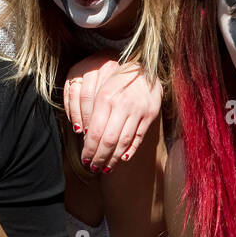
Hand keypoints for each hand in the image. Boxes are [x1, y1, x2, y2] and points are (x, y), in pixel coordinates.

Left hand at [64, 55, 161, 172]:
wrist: (146, 68)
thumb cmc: (119, 81)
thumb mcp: (103, 91)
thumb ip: (94, 113)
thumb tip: (86, 138)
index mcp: (105, 98)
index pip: (94, 132)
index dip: (89, 149)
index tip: (85, 159)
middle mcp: (122, 104)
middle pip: (109, 140)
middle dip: (99, 157)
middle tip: (94, 167)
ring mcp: (138, 110)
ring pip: (123, 142)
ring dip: (113, 158)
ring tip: (106, 167)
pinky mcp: (150, 115)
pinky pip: (138, 137)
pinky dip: (130, 150)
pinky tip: (122, 158)